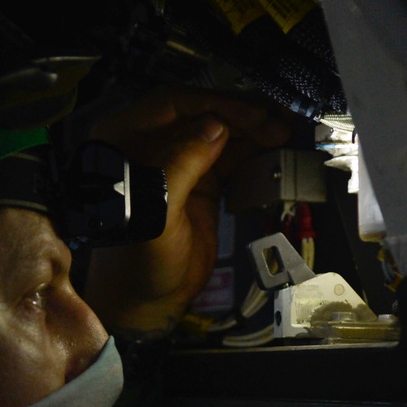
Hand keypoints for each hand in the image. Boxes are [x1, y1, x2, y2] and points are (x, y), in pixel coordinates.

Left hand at [84, 84, 291, 336]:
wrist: (147, 301)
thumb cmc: (139, 262)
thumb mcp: (156, 213)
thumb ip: (180, 164)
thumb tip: (215, 126)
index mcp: (122, 140)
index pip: (172, 104)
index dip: (215, 105)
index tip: (253, 117)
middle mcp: (147, 142)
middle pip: (201, 112)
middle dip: (240, 115)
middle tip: (279, 123)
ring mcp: (176, 160)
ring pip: (219, 131)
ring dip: (252, 130)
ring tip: (285, 131)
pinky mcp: (199, 179)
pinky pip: (229, 155)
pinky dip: (252, 151)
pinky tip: (276, 148)